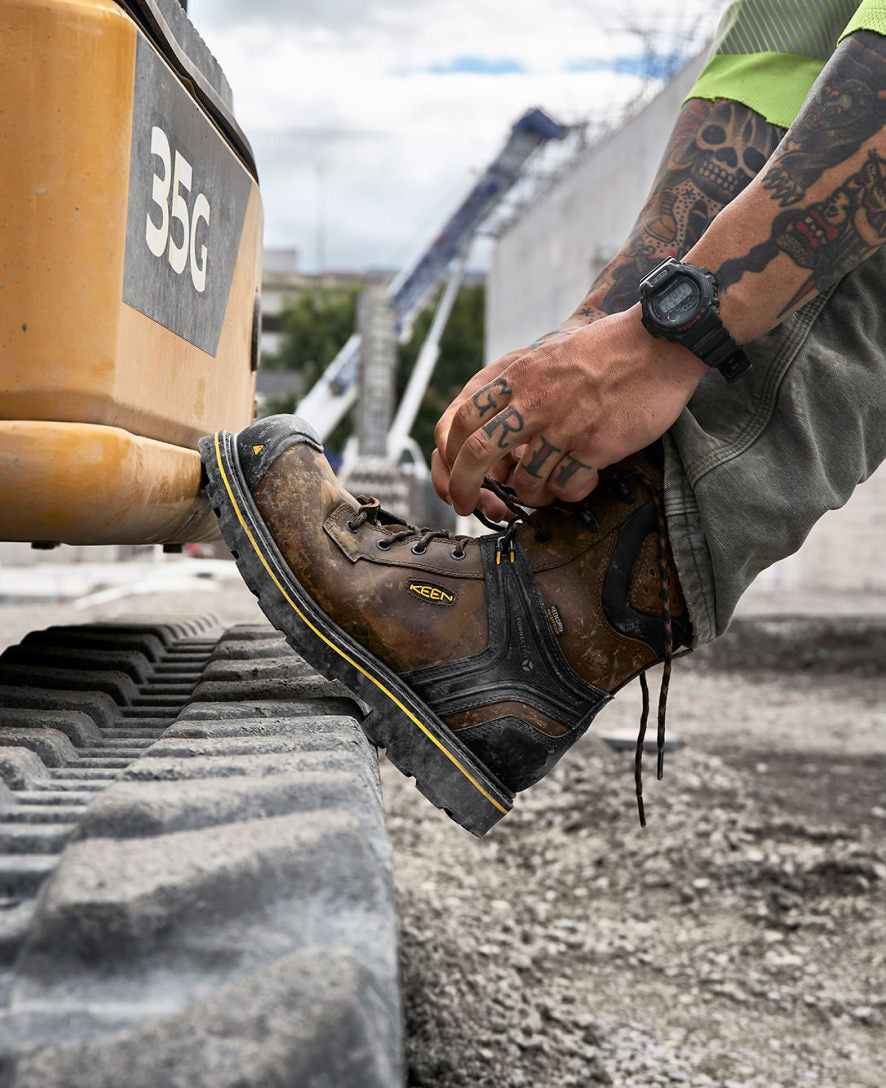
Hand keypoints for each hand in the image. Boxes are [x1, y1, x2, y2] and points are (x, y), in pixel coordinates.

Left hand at [436, 306, 707, 515]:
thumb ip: (521, 385)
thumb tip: (498, 422)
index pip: (464, 419)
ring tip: (548, 487)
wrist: (659, 343)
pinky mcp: (595, 445)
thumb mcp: (550, 354)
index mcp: (520, 377)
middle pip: (478, 454)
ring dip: (532, 494)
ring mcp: (564, 425)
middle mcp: (535, 401)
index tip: (454, 471)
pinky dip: (570, 492)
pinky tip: (582, 479)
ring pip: (526, 481)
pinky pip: (568, 487)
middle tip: (467, 504)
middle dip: (464, 487)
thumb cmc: (608, 350)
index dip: (452, 453)